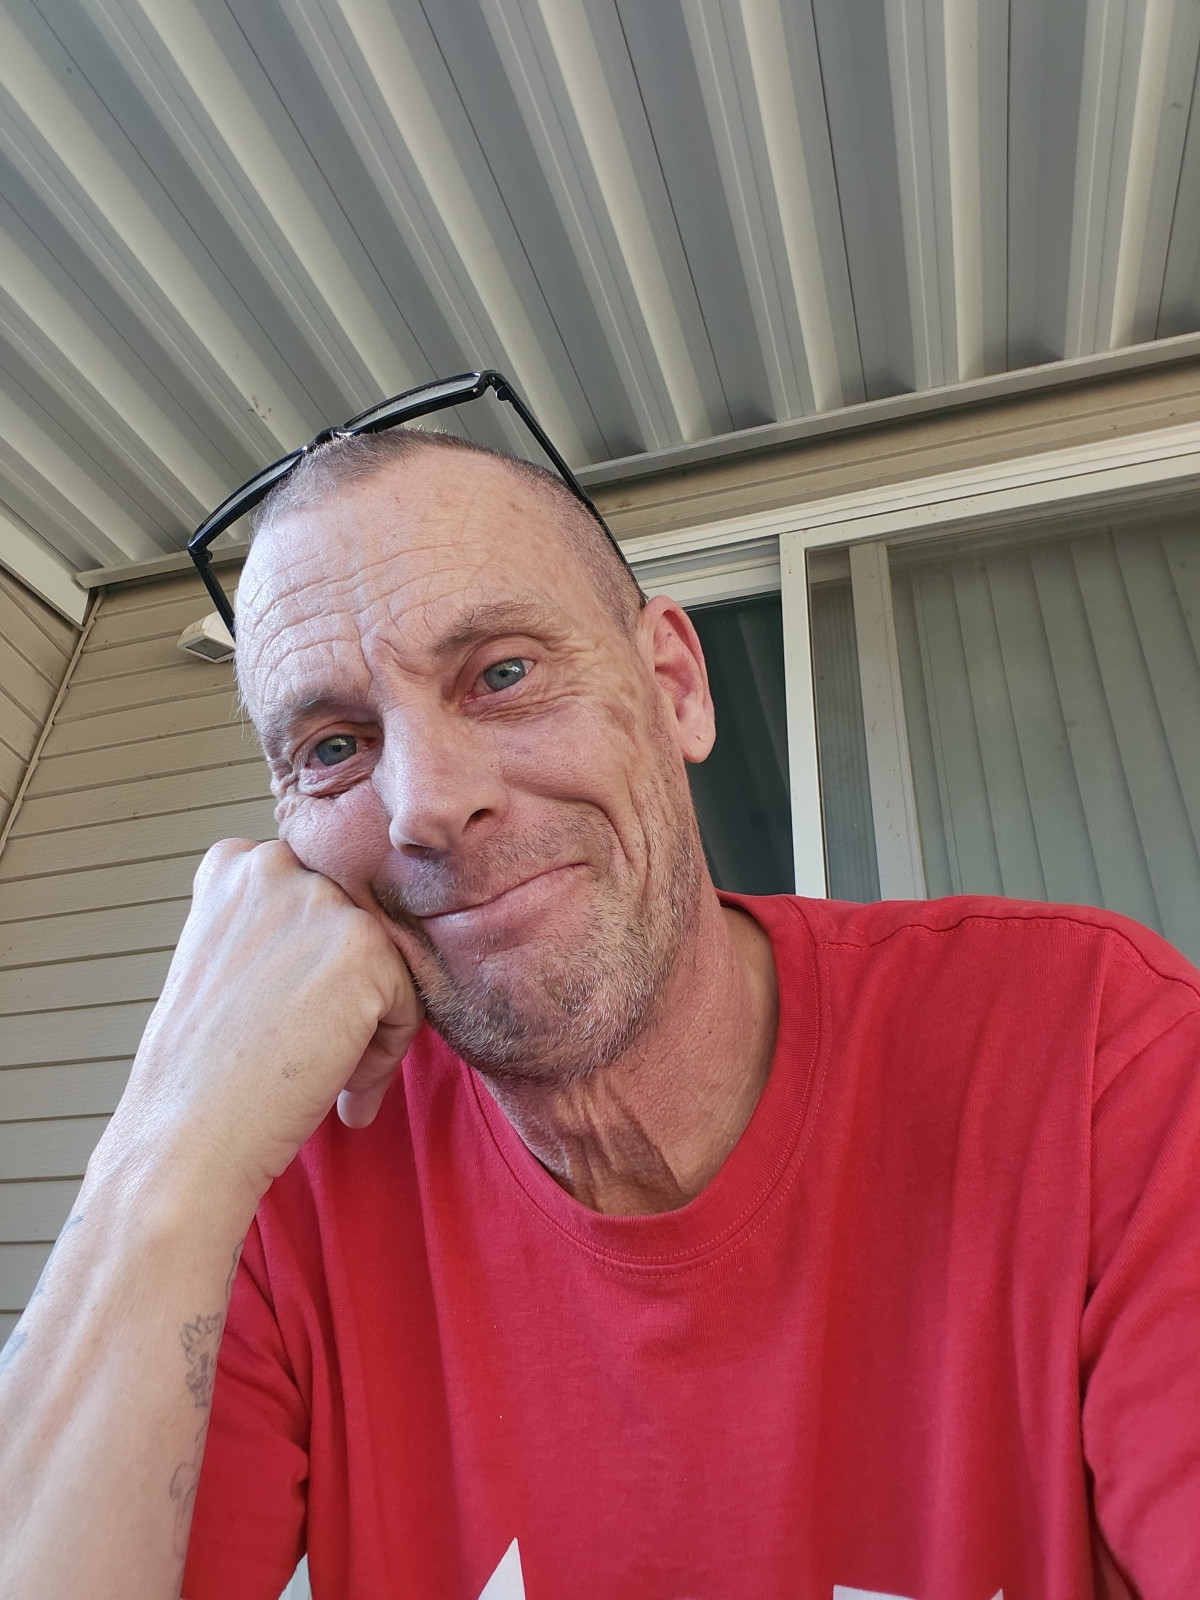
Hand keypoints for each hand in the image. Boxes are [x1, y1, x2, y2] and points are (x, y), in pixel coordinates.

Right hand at [101, 839, 422, 1218]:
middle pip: (356, 929)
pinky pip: (410, 1001)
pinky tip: (339, 1085)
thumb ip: (280, 928)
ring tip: (325, 1075)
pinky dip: (387, 1051)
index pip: (320, 900)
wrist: (187, 1135)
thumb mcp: (226, 961)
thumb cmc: (204, 1068)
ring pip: (387, 964)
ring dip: (369, 1024)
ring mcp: (321, 901)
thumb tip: (354, 939)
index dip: (314, 967)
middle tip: (306, 1053)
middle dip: (346, 994)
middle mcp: (276, 865)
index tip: (289, 1019)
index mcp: (235, 863)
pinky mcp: (364, 946)